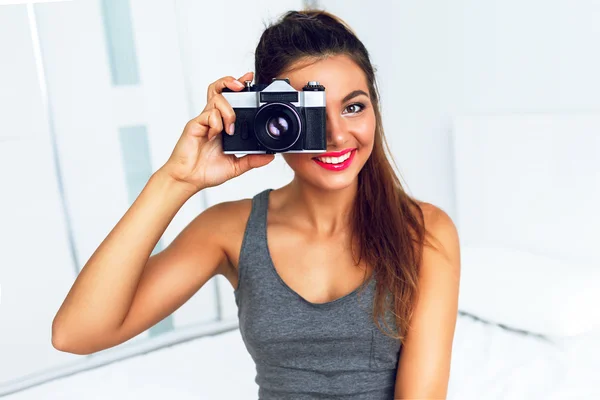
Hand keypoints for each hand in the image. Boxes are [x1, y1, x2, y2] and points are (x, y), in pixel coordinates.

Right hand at [160, 72, 274, 192]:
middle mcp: (213, 119)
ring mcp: (204, 121)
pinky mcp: (195, 125)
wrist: (189, 180)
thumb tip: (270, 156)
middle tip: (241, 85)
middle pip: (219, 89)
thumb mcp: (236, 166)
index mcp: (222, 126)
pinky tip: (215, 136)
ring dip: (228, 111)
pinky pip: (209, 114)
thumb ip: (252, 160)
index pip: (230, 100)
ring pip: (216, 99)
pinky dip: (216, 123)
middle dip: (230, 82)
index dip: (239, 87)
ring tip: (230, 128)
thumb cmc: (207, 171)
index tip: (250, 80)